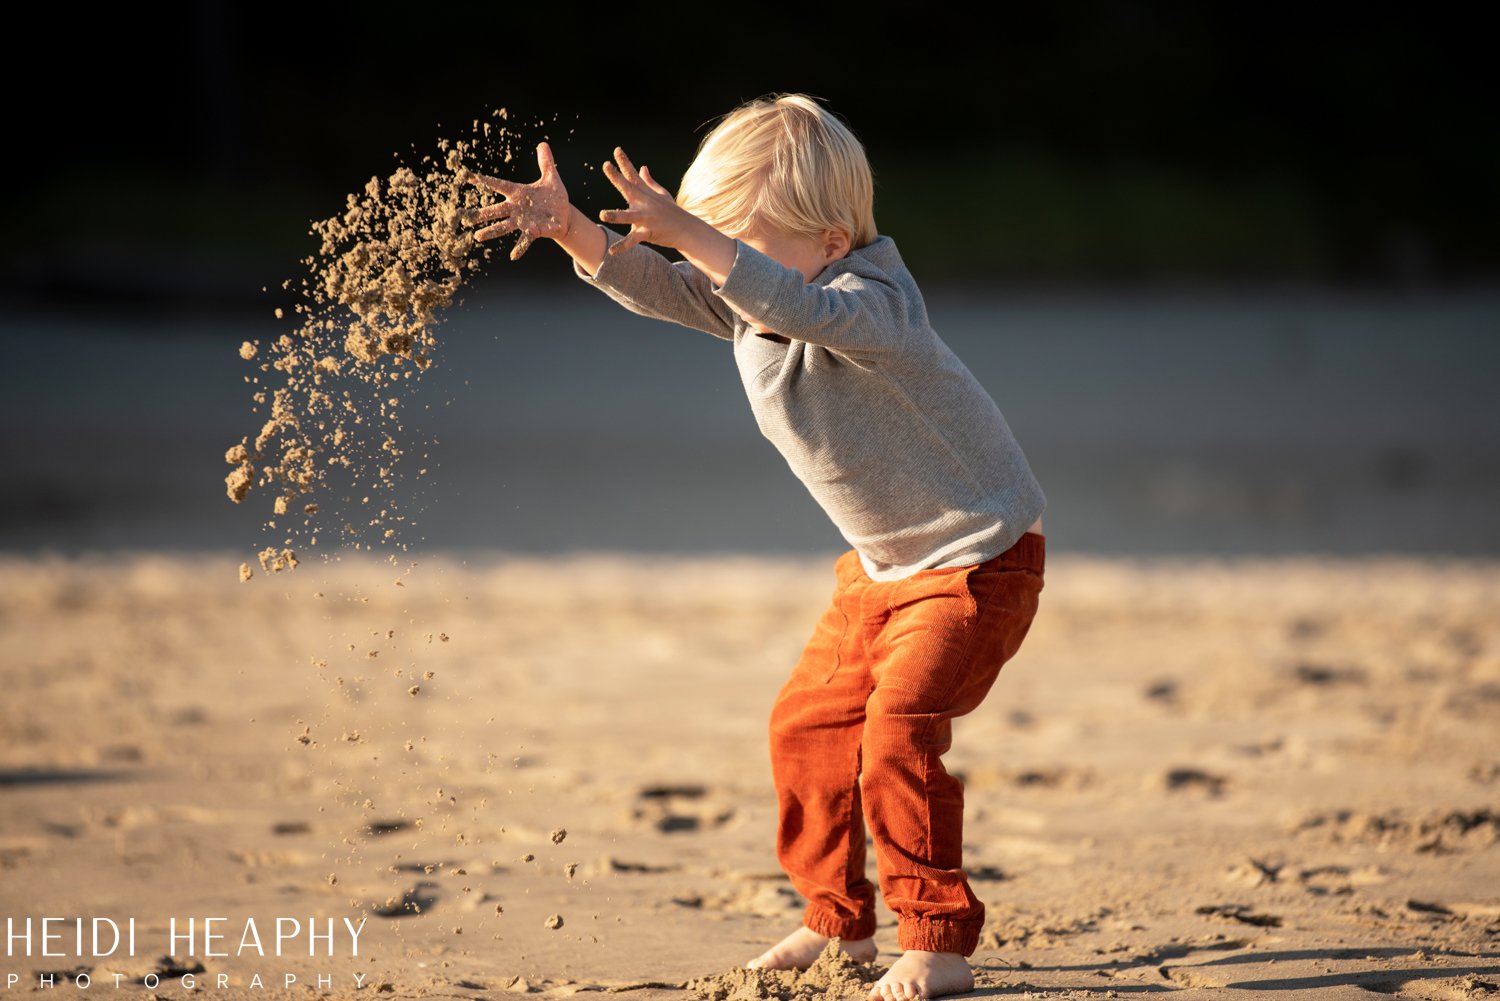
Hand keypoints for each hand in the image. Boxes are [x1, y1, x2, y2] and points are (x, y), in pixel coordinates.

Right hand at [471, 142, 571, 259]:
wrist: (564, 215)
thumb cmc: (554, 196)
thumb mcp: (552, 177)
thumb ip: (546, 162)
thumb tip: (543, 144)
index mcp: (518, 193)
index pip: (499, 184)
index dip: (485, 180)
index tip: (469, 177)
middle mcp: (517, 208)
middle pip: (496, 210)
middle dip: (482, 214)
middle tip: (466, 217)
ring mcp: (524, 221)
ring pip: (504, 226)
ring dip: (491, 232)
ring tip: (478, 237)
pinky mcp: (534, 231)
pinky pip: (525, 240)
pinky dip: (520, 248)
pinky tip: (513, 256)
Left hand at [598, 147, 700, 255]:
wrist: (686, 229)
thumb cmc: (671, 211)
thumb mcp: (661, 194)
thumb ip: (648, 181)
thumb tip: (642, 167)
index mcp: (644, 194)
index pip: (633, 175)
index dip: (624, 162)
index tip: (616, 150)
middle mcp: (644, 203)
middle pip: (628, 188)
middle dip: (617, 177)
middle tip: (606, 166)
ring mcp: (646, 218)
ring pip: (628, 216)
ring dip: (616, 215)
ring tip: (602, 215)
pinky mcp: (647, 232)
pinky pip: (632, 240)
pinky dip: (622, 247)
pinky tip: (611, 252)